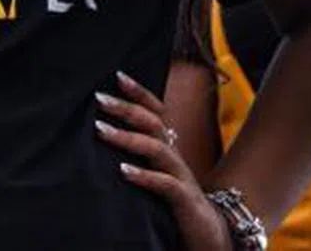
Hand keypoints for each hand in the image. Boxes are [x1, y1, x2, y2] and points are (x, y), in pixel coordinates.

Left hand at [96, 71, 232, 250]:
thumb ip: (142, 157)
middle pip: (153, 122)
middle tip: (100, 98)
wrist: (211, 235)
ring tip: (102, 131)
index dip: (139, 93)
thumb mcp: (159, 174)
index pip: (156, 111)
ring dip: (128, 138)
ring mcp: (180, 176)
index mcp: (169, 148)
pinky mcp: (184, 200)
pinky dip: (145, 175)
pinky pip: (165, 184)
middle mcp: (175, 156)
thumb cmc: (177, 204)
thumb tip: (109, 139)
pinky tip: (124, 171)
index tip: (117, 76)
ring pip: (156, 148)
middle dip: (126, 108)